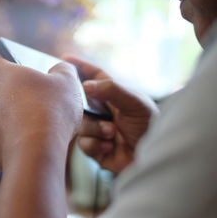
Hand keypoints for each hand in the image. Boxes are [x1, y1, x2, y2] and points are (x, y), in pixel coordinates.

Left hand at [0, 57, 83, 168]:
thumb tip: (60, 69)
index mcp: (1, 74)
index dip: (14, 69)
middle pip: (0, 91)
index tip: (29, 77)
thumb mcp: (68, 82)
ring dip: (13, 118)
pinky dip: (12, 138)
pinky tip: (30, 142)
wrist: (36, 152)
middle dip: (16, 95)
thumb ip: (63, 70)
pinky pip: (1, 136)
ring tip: (36, 125)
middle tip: (38, 103)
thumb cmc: (52, 111)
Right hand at [64, 56, 158, 174]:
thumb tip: (85, 85)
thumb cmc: (150, 127)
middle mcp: (103, 112)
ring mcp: (98, 130)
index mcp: (114, 96)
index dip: (80, 67)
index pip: (94, 77)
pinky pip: (83, 144)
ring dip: (95, 129)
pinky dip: (95, 145)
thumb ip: (111, 90)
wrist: (153, 158)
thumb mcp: (135, 103)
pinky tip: (109, 147)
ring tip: (112, 133)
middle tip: (90, 110)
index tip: (64, 59)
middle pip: (79, 103)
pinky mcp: (95, 149)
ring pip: (80, 125)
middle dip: (82, 108)